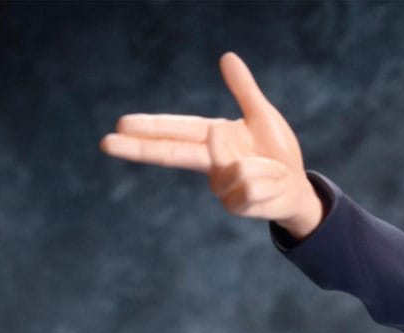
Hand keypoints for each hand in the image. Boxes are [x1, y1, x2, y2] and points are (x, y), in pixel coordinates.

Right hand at [100, 53, 323, 238]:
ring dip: (260, 168)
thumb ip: (244, 89)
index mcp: (212, 137)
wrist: (297, 187)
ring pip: (232, 170)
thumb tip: (227, 57)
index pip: (177, 130)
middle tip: (106, 143)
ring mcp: (221, 186)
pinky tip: (272, 185)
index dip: (151, 127)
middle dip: (139, 149)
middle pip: (171, 154)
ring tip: (273, 168)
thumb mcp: (263, 116)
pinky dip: (266, 183)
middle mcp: (211, 161)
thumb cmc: (278, 152)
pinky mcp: (235, 205)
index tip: (122, 124)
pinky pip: (247, 188)